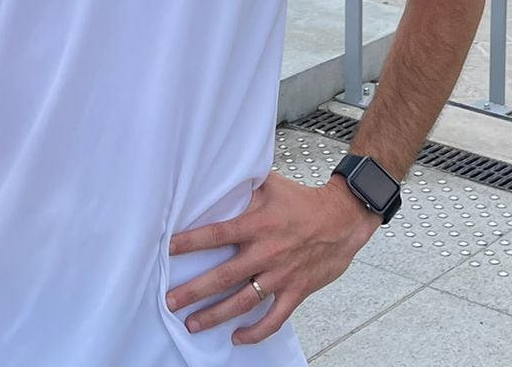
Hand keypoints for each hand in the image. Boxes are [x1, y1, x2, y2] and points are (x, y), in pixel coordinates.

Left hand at [167, 172, 379, 344]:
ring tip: (192, 324)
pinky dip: (256, 332)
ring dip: (216, 315)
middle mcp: (267, 252)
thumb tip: (217, 174)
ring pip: (243, 302)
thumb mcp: (271, 185)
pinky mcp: (296, 291)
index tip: (168, 250)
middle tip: (170, 301)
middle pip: (224, 276)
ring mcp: (281, 275)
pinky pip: (274, 319)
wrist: (343, 219)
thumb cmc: (305, 201)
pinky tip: (237, 337)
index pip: (217, 234)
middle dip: (194, 291)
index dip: (191, 242)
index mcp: (258, 224)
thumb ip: (244, 185)